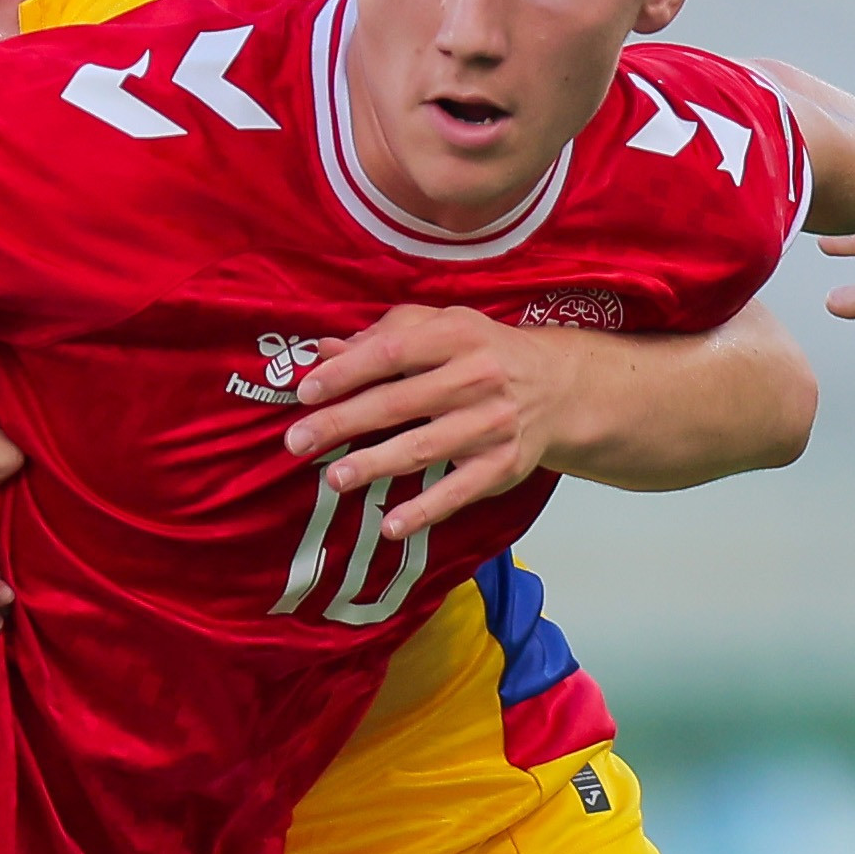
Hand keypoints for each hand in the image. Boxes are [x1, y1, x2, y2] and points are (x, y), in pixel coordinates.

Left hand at [285, 304, 577, 536]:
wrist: (556, 387)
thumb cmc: (482, 353)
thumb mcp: (440, 327)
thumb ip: (385, 336)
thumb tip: (326, 351)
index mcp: (457, 335)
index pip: (393, 352)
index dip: (347, 372)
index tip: (307, 391)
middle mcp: (478, 378)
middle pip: (401, 402)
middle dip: (344, 422)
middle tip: (298, 440)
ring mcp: (492, 425)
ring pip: (425, 447)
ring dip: (376, 465)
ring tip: (334, 478)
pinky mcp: (502, 465)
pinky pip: (458, 491)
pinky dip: (425, 510)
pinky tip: (390, 526)